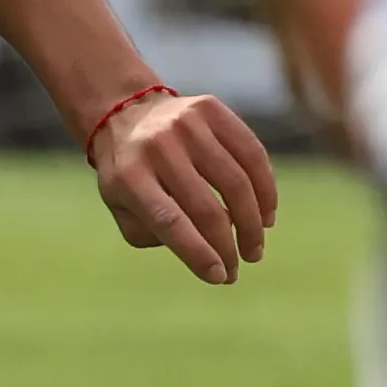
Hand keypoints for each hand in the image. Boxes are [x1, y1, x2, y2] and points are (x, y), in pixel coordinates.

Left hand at [82, 83, 276, 285]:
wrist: (125, 113)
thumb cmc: (128, 173)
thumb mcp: (120, 206)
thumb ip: (151, 233)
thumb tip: (201, 250)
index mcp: (129, 176)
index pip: (169, 222)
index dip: (198, 253)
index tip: (220, 276)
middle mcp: (157, 146)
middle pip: (207, 208)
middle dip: (228, 247)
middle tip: (238, 269)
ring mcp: (186, 124)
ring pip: (236, 182)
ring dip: (252, 224)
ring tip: (253, 249)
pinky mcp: (211, 109)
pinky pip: (252, 154)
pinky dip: (265, 189)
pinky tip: (266, 215)